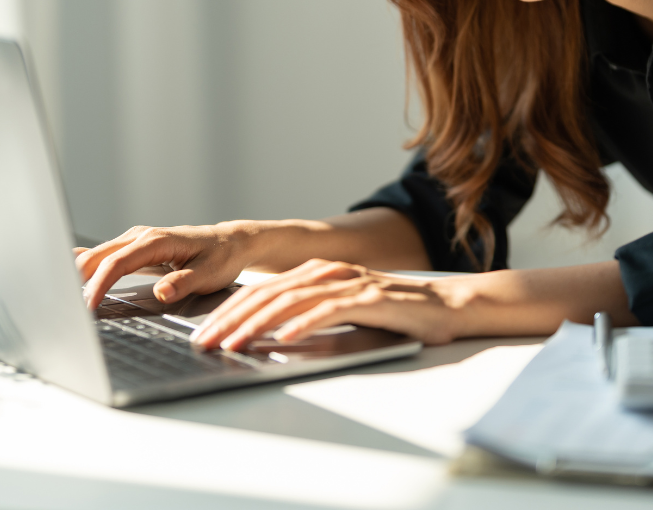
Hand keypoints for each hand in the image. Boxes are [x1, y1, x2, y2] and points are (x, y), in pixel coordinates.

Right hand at [75, 223, 258, 308]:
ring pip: (97, 255)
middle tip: (67, 309)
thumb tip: (162, 293)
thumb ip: (184, 283)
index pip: (116, 264)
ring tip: (66, 300)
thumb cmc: (221, 258)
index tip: (88, 307)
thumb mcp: (209, 274)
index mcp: (156, 241)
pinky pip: (105, 256)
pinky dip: (89, 269)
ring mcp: (135, 240)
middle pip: (97, 256)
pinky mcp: (134, 248)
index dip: (98, 286)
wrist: (230, 243)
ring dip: (80, 275)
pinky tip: (71, 277)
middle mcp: (141, 236)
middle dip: (78, 281)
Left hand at [193, 259, 463, 350]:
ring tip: (235, 344)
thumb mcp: (344, 316)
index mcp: (317, 273)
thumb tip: (267, 342)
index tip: (203, 335)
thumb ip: (309, 321)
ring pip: (291, 301)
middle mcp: (329, 272)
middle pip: (268, 293)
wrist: (449, 306)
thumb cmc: (397, 316)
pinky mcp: (371, 299)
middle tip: (205, 343)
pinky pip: (330, 311)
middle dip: (231, 319)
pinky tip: (285, 340)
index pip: (261, 291)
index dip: (228, 312)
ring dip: (258, 324)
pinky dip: (304, 325)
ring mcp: (350, 282)